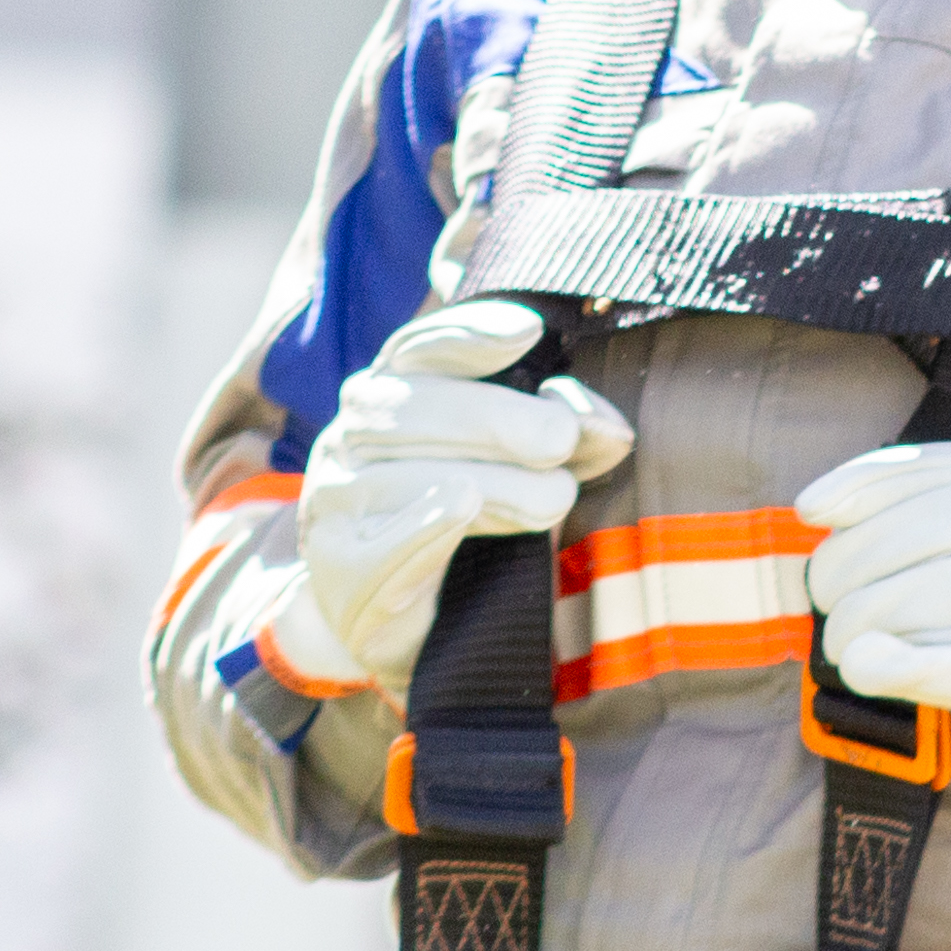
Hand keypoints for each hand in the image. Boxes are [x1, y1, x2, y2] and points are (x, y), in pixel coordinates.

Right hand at [260, 299, 632, 696]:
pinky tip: (459, 507)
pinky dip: (422, 526)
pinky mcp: (338, 565)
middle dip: (496, 418)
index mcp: (396, 390)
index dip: (472, 334)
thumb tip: (612, 430)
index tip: (529, 330)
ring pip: (406, 474)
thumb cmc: (464, 522)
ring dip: (489, 482)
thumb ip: (561, 438)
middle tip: (561, 439)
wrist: (389, 620)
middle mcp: (355, 432)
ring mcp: (337, 496)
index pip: (424, 347)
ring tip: (551, 498)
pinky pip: (378, 543)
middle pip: (418, 407)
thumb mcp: (515, 466)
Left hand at [800, 441, 950, 851]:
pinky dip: (895, 662)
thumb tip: (850, 512)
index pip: (944, 469)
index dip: (866, 484)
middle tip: (825, 590)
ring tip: (840, 636)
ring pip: (930, 590)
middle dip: (854, 558)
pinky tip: (863, 666)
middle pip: (925, 530)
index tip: (814, 507)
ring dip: (863, 614)